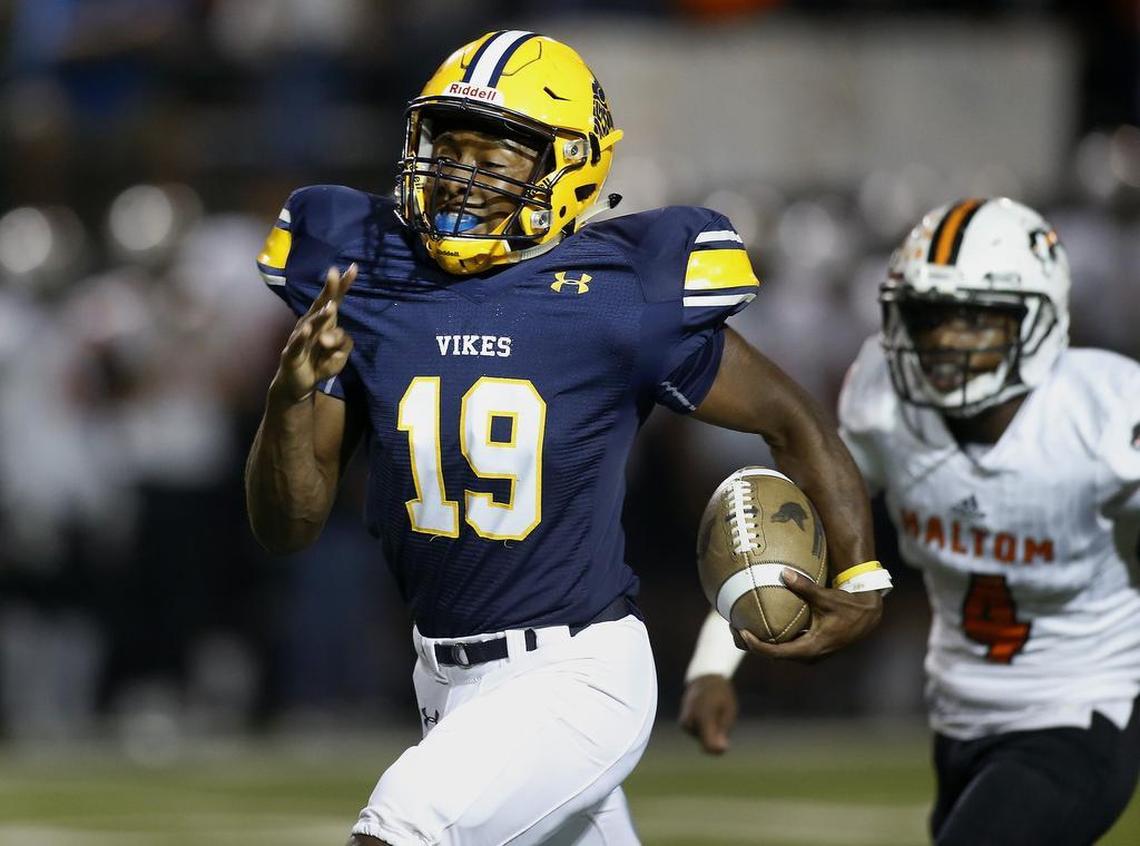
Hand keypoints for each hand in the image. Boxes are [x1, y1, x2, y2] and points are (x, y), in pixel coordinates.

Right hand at [273, 264, 356, 403]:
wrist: (299, 384)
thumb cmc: (320, 363)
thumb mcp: (340, 355)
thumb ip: (344, 342)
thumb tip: (331, 335)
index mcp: (324, 322)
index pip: (334, 300)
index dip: (342, 285)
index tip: (353, 267)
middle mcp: (310, 324)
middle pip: (320, 304)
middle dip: (328, 290)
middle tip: (334, 273)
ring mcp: (300, 338)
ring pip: (311, 324)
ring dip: (321, 316)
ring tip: (331, 307)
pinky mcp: (291, 354)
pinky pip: (297, 344)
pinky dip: (302, 337)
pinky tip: (307, 330)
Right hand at [679, 674, 737, 754]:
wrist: (705, 678)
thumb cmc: (721, 695)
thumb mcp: (729, 712)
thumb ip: (724, 731)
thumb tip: (721, 750)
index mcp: (703, 716)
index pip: (708, 745)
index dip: (717, 750)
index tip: (725, 743)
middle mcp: (690, 721)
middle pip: (705, 743)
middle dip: (715, 738)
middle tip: (721, 719)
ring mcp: (684, 722)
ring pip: (701, 739)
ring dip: (710, 732)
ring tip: (714, 714)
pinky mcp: (683, 723)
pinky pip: (697, 734)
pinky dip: (704, 728)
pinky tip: (706, 714)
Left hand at [733, 568, 882, 662]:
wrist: (867, 617)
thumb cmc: (848, 606)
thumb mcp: (826, 596)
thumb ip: (805, 586)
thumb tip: (783, 573)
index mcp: (811, 648)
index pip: (777, 653)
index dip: (757, 645)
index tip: (742, 632)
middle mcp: (808, 656)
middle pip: (773, 655)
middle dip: (752, 644)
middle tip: (732, 627)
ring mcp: (809, 654)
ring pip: (778, 653)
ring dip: (760, 643)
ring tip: (739, 626)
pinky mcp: (810, 648)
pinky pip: (785, 647)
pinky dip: (771, 639)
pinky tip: (759, 624)